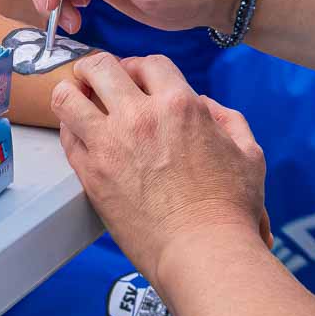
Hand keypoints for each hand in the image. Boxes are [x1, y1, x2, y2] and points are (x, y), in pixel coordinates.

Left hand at [52, 53, 270, 280]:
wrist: (202, 252)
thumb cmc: (229, 209)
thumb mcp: (248, 154)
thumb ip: (228, 120)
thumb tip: (205, 107)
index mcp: (180, 105)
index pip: (149, 63)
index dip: (140, 67)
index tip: (135, 78)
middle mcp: (140, 117)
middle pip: (100, 66)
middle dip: (96, 68)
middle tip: (97, 80)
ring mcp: (109, 144)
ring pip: (68, 96)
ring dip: (71, 92)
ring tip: (76, 100)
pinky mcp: (91, 174)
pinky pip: (66, 136)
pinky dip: (69, 129)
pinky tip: (78, 134)